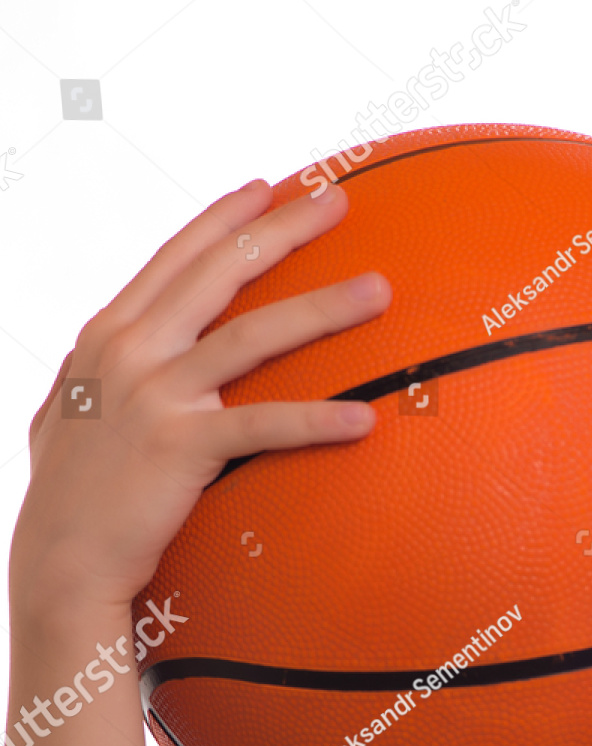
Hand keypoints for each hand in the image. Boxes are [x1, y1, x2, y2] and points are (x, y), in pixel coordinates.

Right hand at [13, 178, 389, 619]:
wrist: (58, 558)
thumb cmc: (72, 494)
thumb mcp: (73, 412)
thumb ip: (97, 374)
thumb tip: (113, 351)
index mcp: (109, 334)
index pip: (177, 258)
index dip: (225, 219)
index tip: (267, 187)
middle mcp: (129, 350)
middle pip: (220, 272)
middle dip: (282, 229)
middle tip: (337, 200)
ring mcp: (155, 394)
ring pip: (253, 335)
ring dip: (322, 308)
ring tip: (378, 290)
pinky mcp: (180, 447)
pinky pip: (263, 426)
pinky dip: (316, 421)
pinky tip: (364, 419)